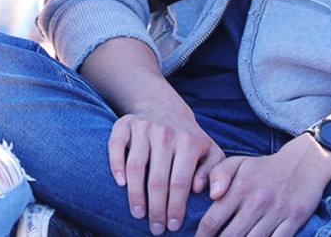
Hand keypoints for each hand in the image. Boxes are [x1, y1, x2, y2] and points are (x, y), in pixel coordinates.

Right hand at [109, 104, 225, 233]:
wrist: (165, 106)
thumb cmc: (190, 138)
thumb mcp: (210, 151)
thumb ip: (214, 172)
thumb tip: (202, 191)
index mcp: (188, 141)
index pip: (180, 182)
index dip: (176, 207)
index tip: (173, 226)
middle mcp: (165, 133)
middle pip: (157, 179)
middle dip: (156, 209)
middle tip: (155, 228)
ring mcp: (143, 127)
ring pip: (136, 167)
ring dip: (135, 195)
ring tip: (137, 214)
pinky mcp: (125, 123)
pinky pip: (116, 145)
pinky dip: (115, 165)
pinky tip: (119, 184)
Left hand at [194, 136, 330, 236]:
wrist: (304, 163)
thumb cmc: (264, 167)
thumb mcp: (238, 162)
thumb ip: (218, 174)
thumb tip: (211, 195)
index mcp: (240, 188)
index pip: (213, 220)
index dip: (201, 235)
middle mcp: (256, 202)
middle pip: (230, 236)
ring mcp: (276, 213)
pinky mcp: (293, 221)